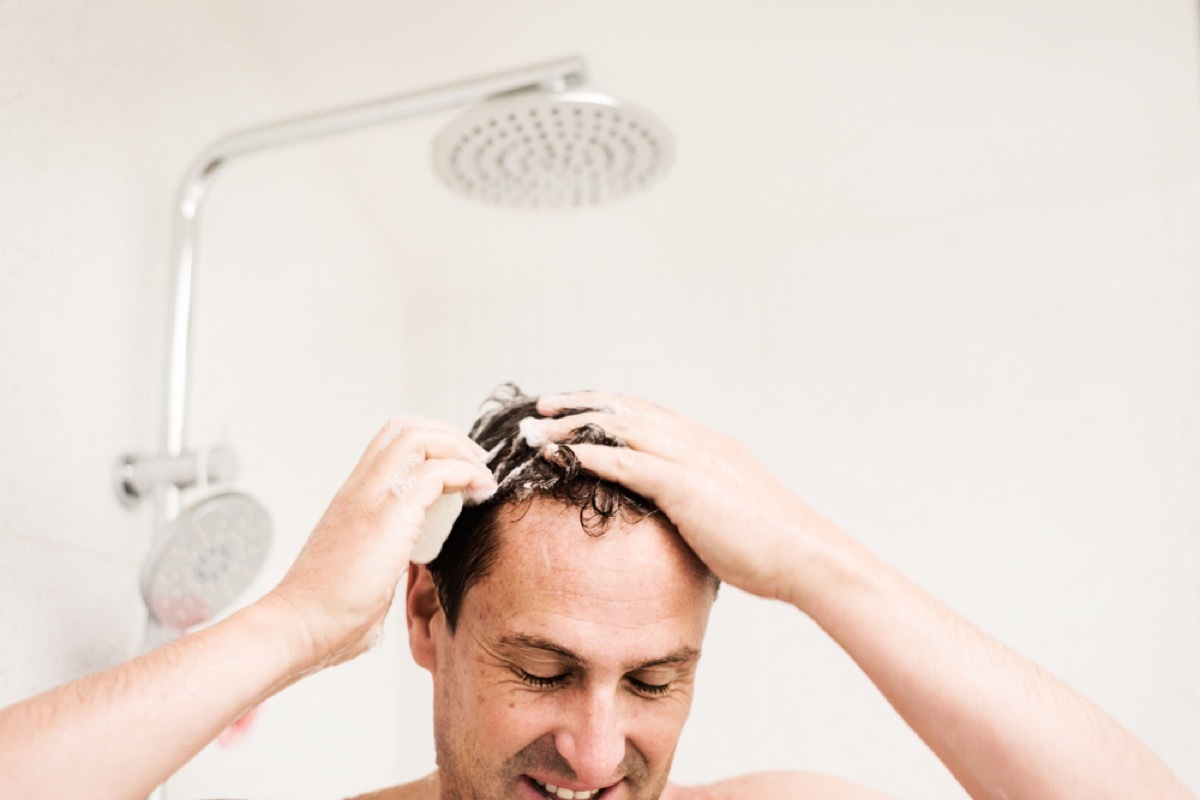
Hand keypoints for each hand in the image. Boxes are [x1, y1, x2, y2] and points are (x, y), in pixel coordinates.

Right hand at [264, 417, 496, 669]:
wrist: (297, 628)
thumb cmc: (324, 618)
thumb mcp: (362, 580)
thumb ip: (378, 574)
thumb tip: (383, 598)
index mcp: (354, 500)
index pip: (391, 445)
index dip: (432, 446)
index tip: (461, 470)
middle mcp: (361, 489)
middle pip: (406, 427)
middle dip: (451, 437)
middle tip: (477, 464)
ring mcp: (372, 496)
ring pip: (419, 437)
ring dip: (459, 449)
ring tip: (482, 476)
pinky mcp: (389, 515)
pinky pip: (436, 471)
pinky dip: (466, 474)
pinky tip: (481, 493)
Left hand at [533, 392, 862, 609]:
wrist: (807, 557)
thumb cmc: (770, 548)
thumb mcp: (725, 515)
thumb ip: (696, 505)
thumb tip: (673, 518)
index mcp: (706, 446)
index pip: (646, 414)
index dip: (607, 409)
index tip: (574, 410)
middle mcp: (697, 441)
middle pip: (626, 409)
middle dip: (581, 405)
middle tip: (543, 407)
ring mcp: (693, 458)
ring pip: (620, 427)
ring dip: (574, 426)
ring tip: (538, 430)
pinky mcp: (687, 484)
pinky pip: (628, 461)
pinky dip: (591, 455)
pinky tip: (564, 457)